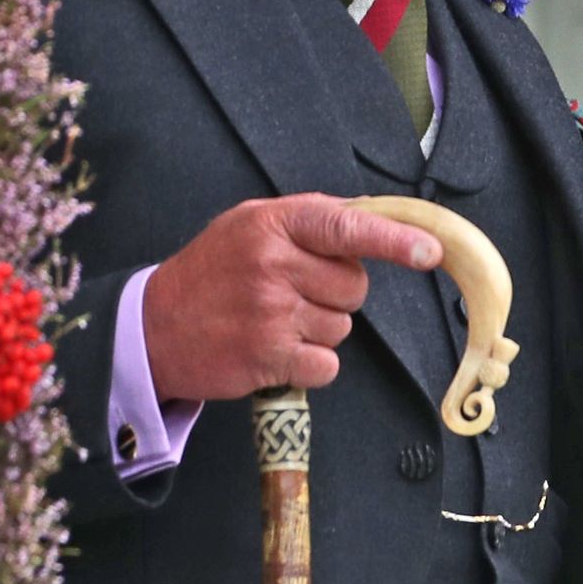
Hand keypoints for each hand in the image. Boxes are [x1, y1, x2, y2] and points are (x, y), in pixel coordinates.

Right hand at [141, 195, 442, 399]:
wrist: (152, 327)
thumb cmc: (213, 272)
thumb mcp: (250, 225)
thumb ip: (311, 220)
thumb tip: (378, 218)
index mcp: (272, 223)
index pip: (347, 226)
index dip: (394, 240)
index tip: (430, 252)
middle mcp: (272, 263)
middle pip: (355, 286)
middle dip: (334, 294)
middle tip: (288, 293)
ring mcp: (270, 312)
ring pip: (343, 327)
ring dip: (318, 330)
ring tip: (271, 320)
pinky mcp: (268, 356)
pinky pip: (327, 364)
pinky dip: (309, 365)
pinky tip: (274, 350)